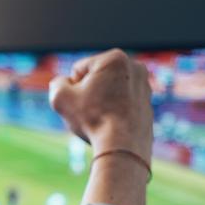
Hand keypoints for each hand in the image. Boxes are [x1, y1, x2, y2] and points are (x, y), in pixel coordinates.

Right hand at [49, 49, 152, 163]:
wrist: (123, 147)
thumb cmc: (93, 119)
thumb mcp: (60, 98)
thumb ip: (57, 83)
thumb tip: (63, 82)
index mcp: (114, 58)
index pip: (78, 70)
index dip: (72, 89)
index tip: (81, 103)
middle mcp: (134, 66)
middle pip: (95, 78)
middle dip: (88, 93)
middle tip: (90, 111)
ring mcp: (144, 84)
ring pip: (108, 91)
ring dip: (100, 102)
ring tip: (101, 118)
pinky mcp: (147, 101)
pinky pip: (120, 103)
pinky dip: (113, 111)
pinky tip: (111, 124)